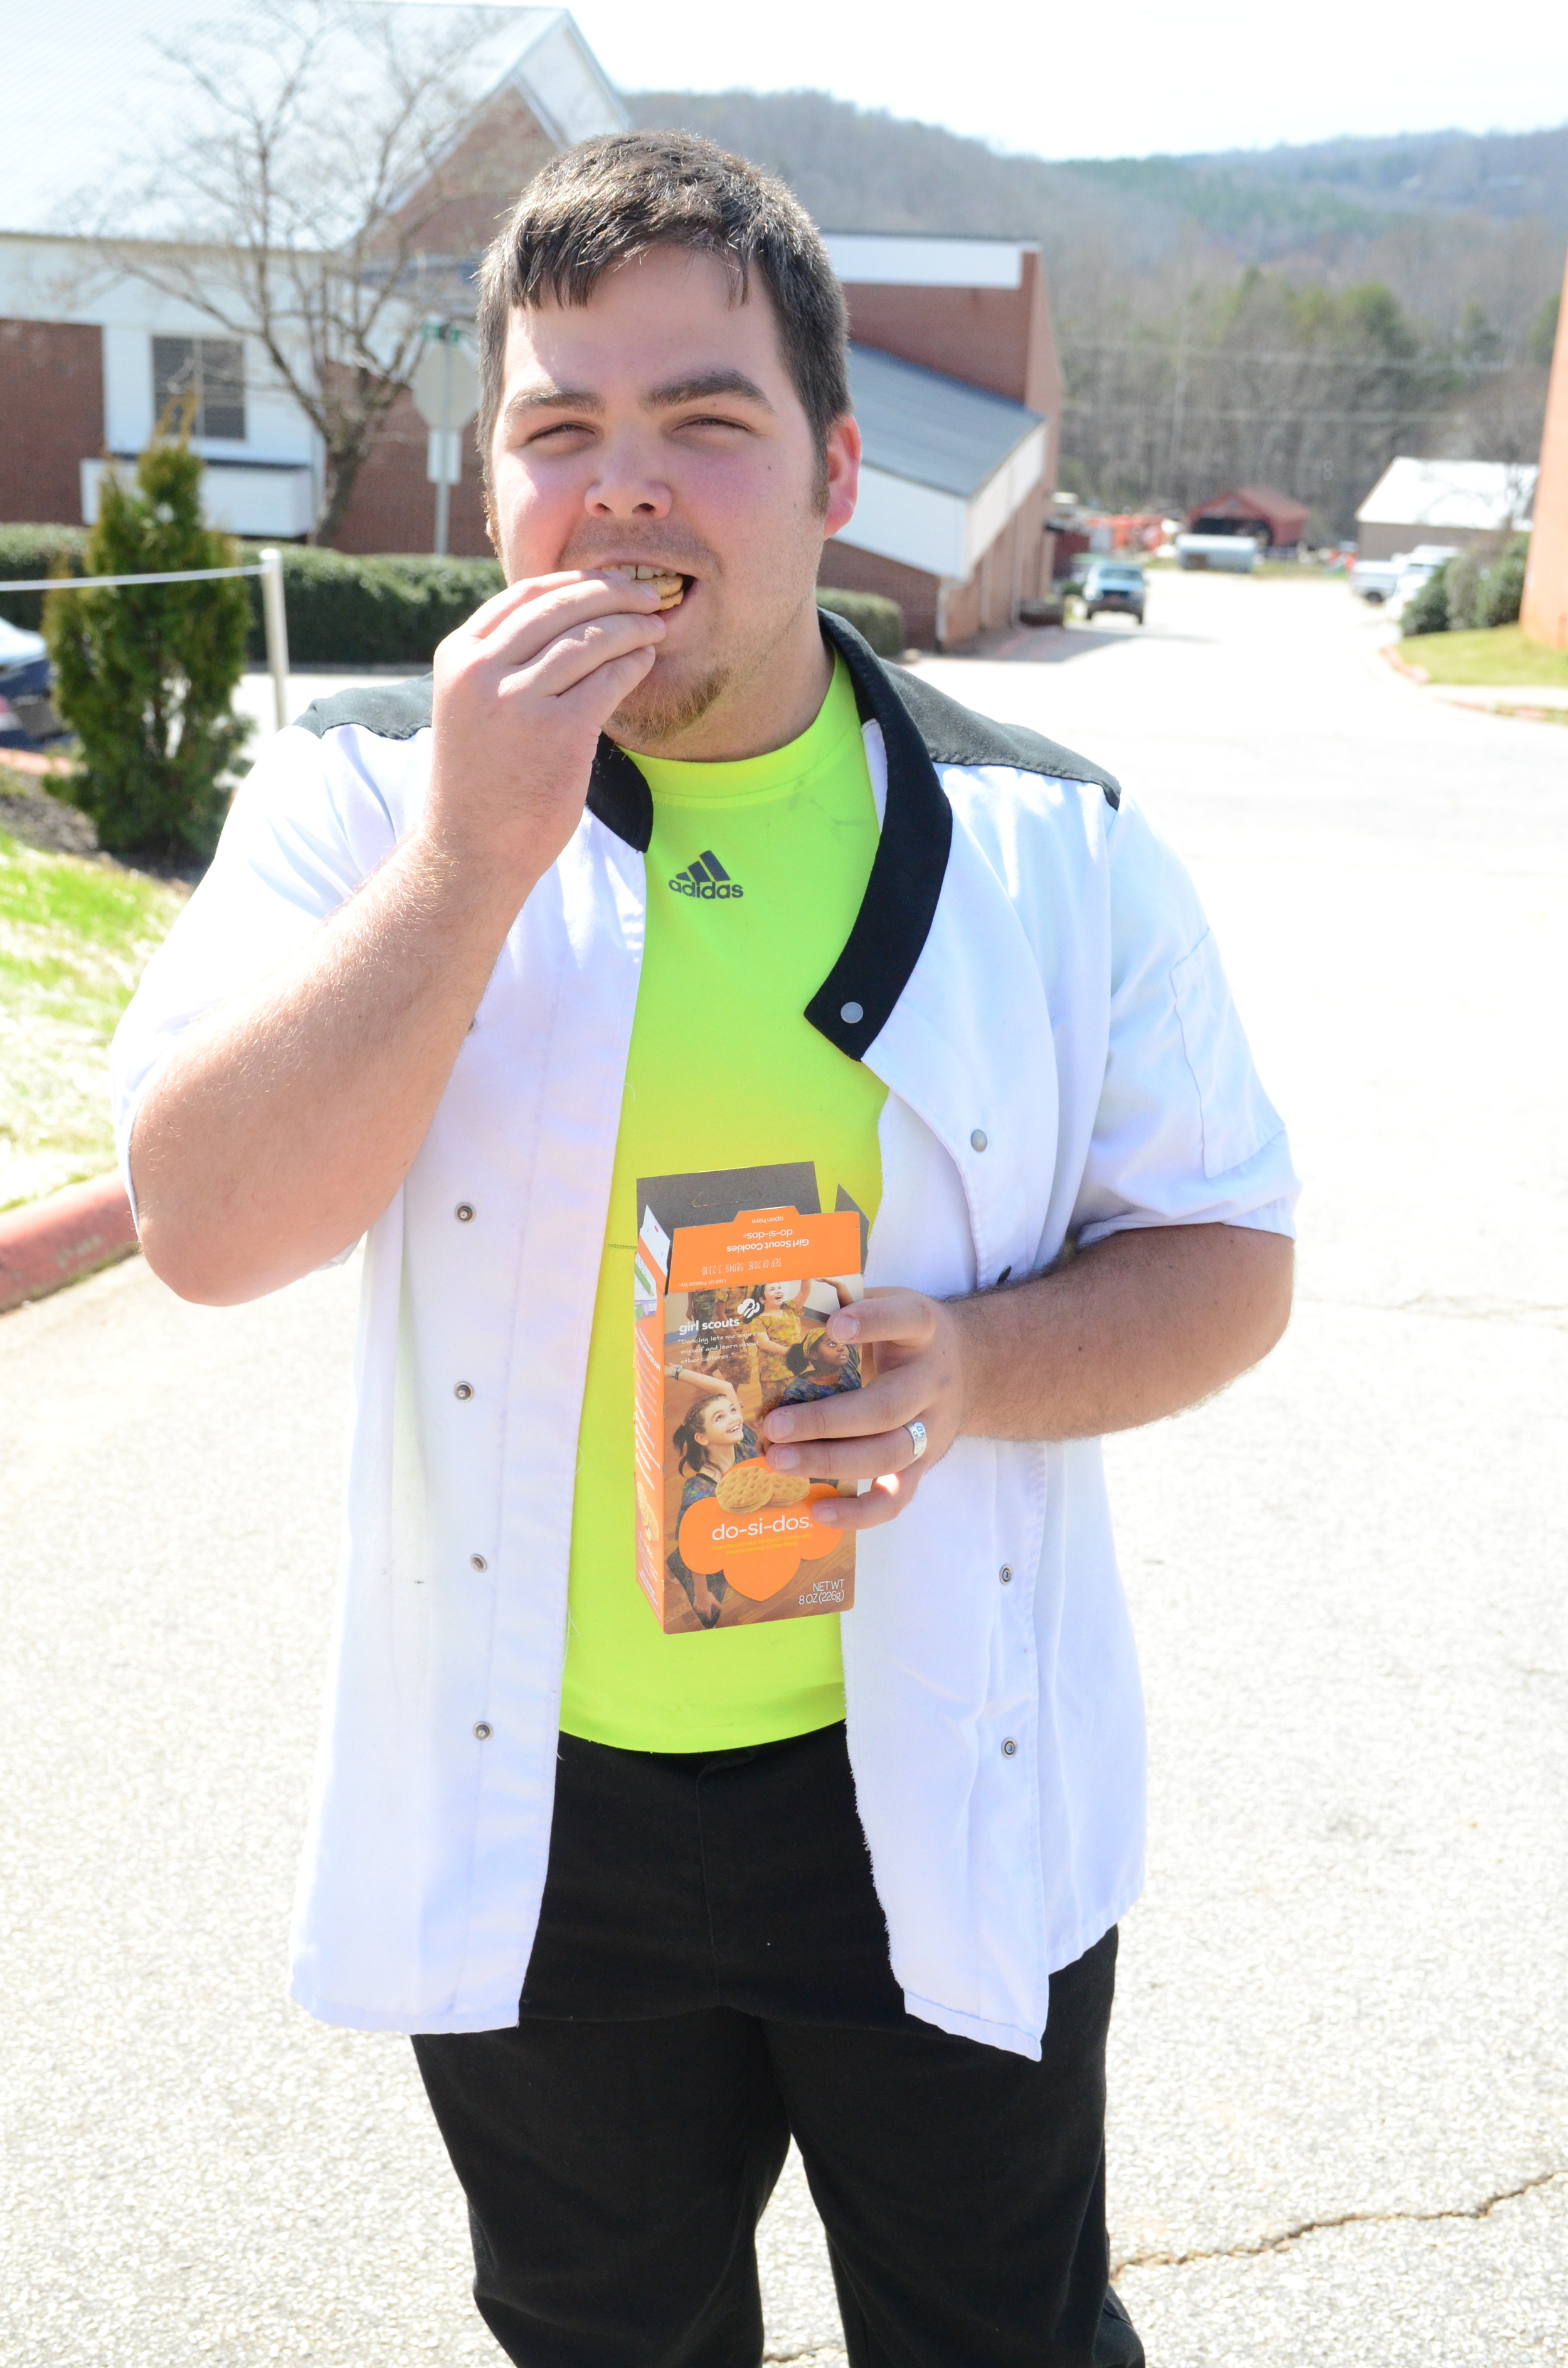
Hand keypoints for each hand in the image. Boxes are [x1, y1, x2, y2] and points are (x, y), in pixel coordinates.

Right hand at [421, 571, 667, 889]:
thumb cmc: (482, 780)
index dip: (577, 581)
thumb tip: (565, 619)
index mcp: (458, 655)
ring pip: (589, 638)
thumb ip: (503, 661)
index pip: (525, 594)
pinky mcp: (559, 732)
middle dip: (614, 593)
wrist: (473, 849)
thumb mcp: (472, 705)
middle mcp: (482, 670)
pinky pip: (608, 679)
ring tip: (656, 627)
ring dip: (632, 626)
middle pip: (561, 606)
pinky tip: (646, 660)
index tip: (611, 583)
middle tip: (651, 595)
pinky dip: (633, 664)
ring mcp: (519, 700)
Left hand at [759, 1289, 969, 1533]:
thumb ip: (846, 1305)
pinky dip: (859, 1512)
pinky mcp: (923, 1465)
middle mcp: (932, 1382)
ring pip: (887, 1455)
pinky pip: (896, 1497)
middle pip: (885, 1408)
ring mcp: (931, 1429)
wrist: (970, 1368)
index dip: (873, 1322)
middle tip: (775, 1425)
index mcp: (923, 1330)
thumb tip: (775, 1309)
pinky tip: (817, 1510)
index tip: (834, 1325)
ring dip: (829, 1461)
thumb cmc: (903, 1335)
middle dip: (826, 1421)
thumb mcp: (887, 1304)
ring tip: (778, 1461)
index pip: (905, 1319)